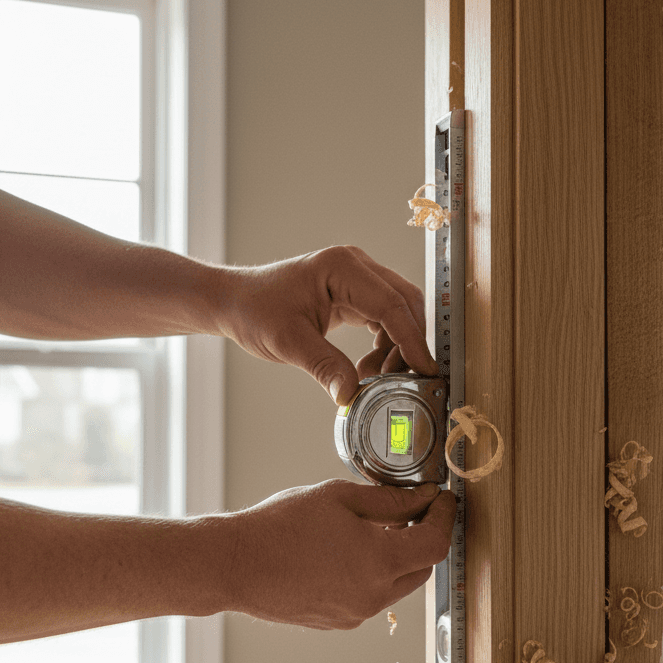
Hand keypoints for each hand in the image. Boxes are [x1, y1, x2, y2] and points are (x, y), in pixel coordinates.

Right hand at [217, 479, 454, 629]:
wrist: (234, 565)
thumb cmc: (279, 527)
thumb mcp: (340, 498)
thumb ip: (391, 500)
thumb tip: (423, 498)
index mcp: (380, 563)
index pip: (436, 544)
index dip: (445, 518)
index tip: (442, 499)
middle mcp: (374, 596)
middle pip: (422, 568)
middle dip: (426, 537)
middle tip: (417, 509)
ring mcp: (356, 613)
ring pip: (398, 585)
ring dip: (400, 557)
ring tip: (382, 526)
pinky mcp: (339, 621)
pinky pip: (372, 597)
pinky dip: (376, 574)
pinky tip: (356, 550)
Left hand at [220, 245, 437, 404]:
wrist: (236, 302)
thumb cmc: (255, 310)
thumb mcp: (288, 343)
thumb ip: (324, 367)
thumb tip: (351, 395)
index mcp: (341, 268)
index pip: (392, 305)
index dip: (412, 341)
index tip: (425, 371)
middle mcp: (356, 267)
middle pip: (405, 304)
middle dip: (409, 344)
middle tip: (405, 380)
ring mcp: (357, 278)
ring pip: (399, 313)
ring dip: (396, 348)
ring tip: (374, 377)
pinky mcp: (355, 294)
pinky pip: (385, 319)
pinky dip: (385, 345)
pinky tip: (368, 368)